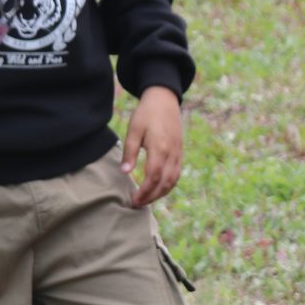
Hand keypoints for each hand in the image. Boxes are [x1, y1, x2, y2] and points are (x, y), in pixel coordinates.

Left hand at [122, 88, 183, 206]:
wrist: (164, 100)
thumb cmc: (146, 114)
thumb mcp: (134, 130)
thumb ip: (130, 152)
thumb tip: (125, 172)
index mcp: (160, 147)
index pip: (153, 176)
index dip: (144, 191)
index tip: (133, 199)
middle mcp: (172, 153)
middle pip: (165, 183)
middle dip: (151, 197)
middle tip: (137, 204)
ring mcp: (178, 153)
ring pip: (173, 181)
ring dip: (160, 193)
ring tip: (146, 199)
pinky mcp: (179, 152)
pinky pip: (176, 174)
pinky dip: (168, 185)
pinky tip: (157, 189)